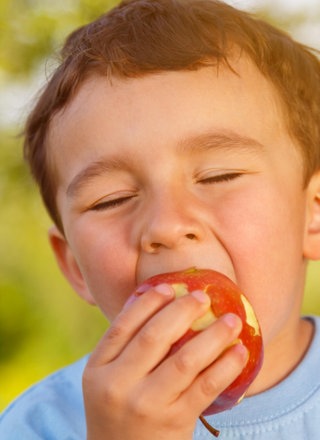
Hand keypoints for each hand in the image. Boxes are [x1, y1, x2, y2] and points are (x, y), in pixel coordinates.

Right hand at [82, 285, 247, 439]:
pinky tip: (240, 352)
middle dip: (182, 311)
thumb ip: (125, 348)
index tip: (169, 287)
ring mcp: (147, 405)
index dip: (147, 302)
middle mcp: (118, 385)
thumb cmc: (118, 410)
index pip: (122, 326)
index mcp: (97, 369)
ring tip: (232, 319)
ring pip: (185, 360)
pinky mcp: (174, 422)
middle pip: (154, 337)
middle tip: (203, 297)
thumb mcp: (106, 381)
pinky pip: (206, 387)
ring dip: (213, 335)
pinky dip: (226, 366)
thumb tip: (161, 305)